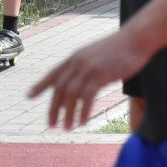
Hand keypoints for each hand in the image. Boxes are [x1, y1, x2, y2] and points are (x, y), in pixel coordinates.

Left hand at [27, 29, 150, 129]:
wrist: (137, 38)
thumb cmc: (122, 47)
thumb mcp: (98, 54)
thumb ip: (88, 65)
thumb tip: (84, 80)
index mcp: (76, 56)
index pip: (53, 73)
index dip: (40, 85)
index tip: (29, 96)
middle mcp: (78, 62)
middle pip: (59, 88)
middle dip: (53, 108)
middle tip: (51, 124)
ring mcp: (88, 68)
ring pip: (71, 95)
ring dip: (67, 114)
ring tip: (67, 127)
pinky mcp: (100, 74)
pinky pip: (86, 97)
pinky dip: (82, 111)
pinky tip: (82, 122)